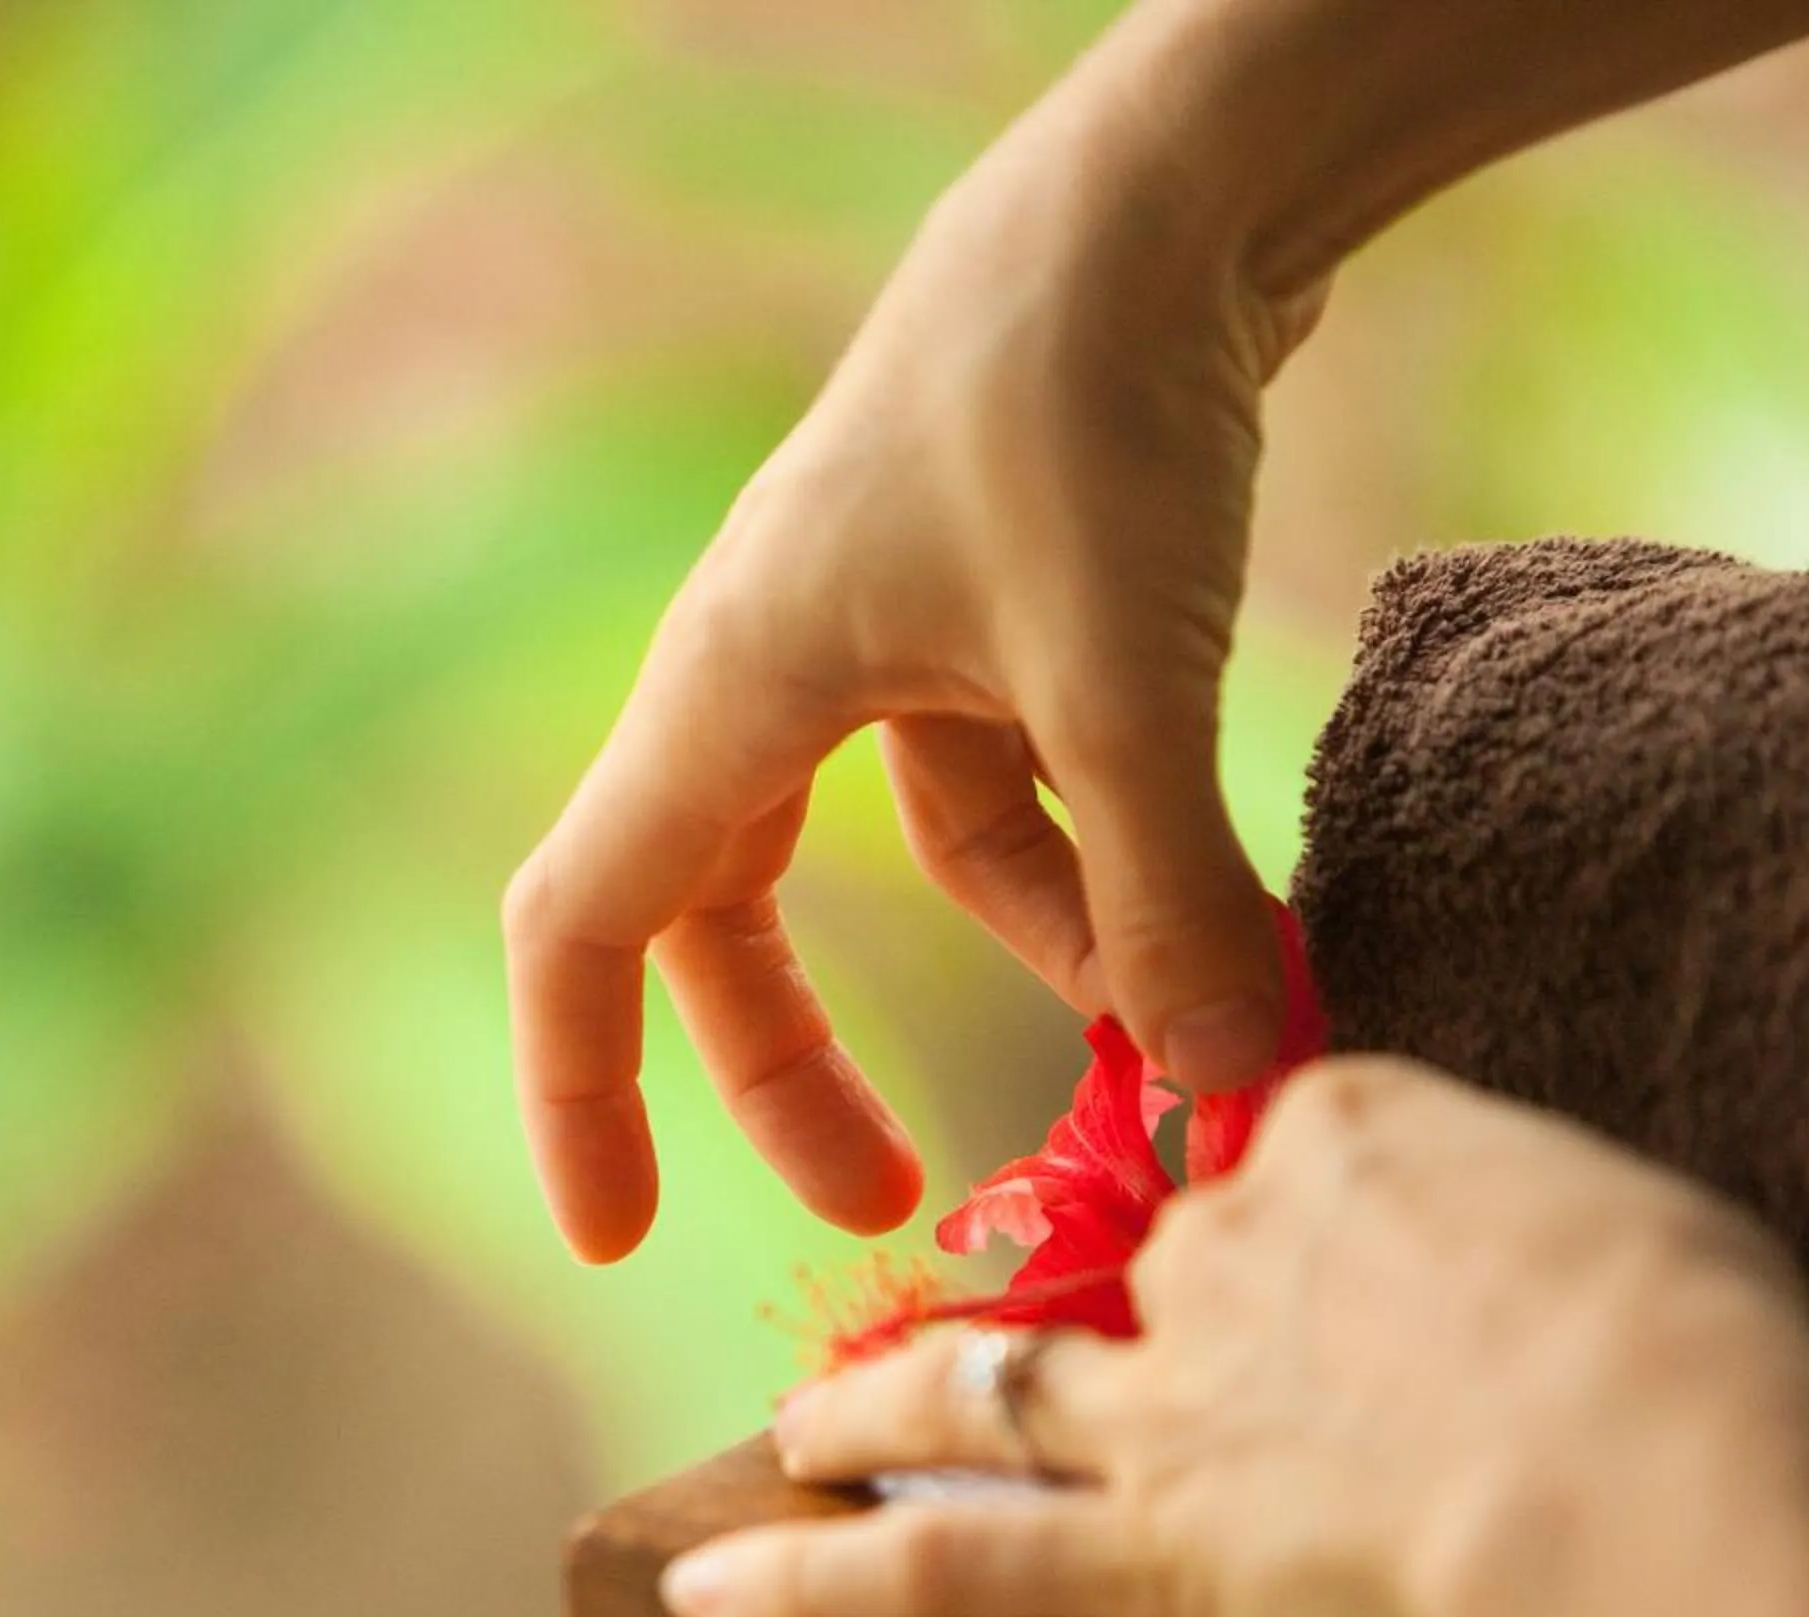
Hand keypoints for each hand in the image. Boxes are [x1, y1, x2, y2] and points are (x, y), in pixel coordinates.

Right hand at [503, 93, 1330, 1262]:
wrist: (1168, 185)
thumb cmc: (1081, 403)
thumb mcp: (1122, 684)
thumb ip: (1165, 905)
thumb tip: (1227, 1095)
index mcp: (724, 693)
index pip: (584, 932)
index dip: (580, 1094)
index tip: (618, 1240)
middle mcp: (768, 670)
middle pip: (718, 918)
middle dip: (797, 1069)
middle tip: (899, 1196)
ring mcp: (876, 636)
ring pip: (897, 856)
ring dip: (1024, 955)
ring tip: (1173, 1029)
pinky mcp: (987, 607)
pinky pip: (1005, 783)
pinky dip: (1090, 860)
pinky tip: (1207, 905)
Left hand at [659, 1058, 1808, 1616]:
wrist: (1635, 1475)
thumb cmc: (1682, 1339)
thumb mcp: (1623, 1209)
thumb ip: (1516, 1209)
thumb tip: (1500, 1235)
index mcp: (1340, 1132)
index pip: (1281, 1132)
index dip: (1309, 1188)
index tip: (1339, 1229)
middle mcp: (1216, 1252)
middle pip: (1138, 1265)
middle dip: (1138, 1313)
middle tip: (1118, 1350)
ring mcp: (1158, 1402)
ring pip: (977, 1393)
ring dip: (878, 1412)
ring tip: (801, 1428)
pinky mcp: (1135, 1551)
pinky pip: (944, 1576)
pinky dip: (819, 1592)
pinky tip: (708, 1596)